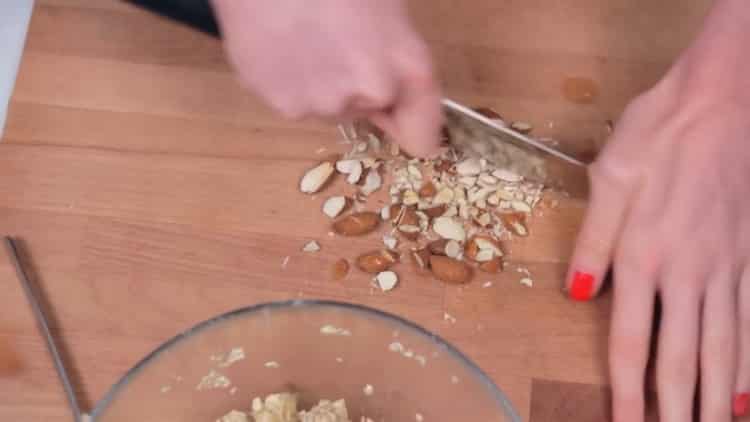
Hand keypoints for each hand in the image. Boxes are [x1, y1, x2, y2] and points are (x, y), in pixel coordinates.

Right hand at [211, 0, 442, 156]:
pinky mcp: (282, 104)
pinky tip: (281, 44)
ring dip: (321, 83)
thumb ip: (398, 58)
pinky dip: (288, 81)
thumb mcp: (386, 7)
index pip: (421, 135)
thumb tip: (393, 90)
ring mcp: (323, 104)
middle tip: (336, 42)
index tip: (402, 121)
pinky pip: (292, 100)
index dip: (414, 128)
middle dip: (359, 87)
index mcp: (408, 67)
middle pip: (369, 110)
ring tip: (303, 37)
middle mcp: (370, 94)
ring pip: (328, 105)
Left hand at [566, 1, 749, 419]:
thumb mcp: (609, 177)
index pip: (631, 340)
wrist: (723, 100)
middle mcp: (687, 271)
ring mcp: (726, 266)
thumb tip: (577, 294)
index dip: (627, 389)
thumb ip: (593, 240)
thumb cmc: (659, 132)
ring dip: (717, 395)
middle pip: (683, 356)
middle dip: (677, 408)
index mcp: (642, 255)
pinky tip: (749, 388)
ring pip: (723, 346)